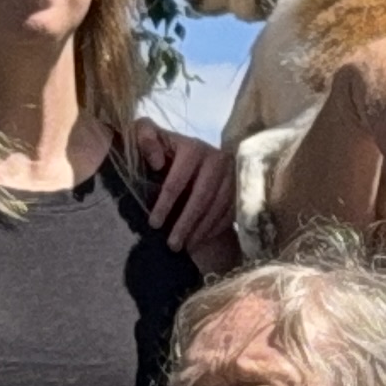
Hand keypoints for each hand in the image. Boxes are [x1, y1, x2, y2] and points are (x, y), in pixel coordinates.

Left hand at [130, 119, 238, 258]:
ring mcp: (232, 174)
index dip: (164, 204)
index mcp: (193, 148)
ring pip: (217, 208)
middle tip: (171, 245)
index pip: (177, 180)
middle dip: (185, 224)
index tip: (154, 224)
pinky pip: (229, 213)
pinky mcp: (241, 187)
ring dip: (200, 231)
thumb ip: (144, 139)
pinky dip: (214, 229)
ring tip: (184, 248)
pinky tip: (199, 240)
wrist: (192, 153)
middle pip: (201, 197)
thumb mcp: (148, 137)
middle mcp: (217, 158)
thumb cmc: (164, 149)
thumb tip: (156, 161)